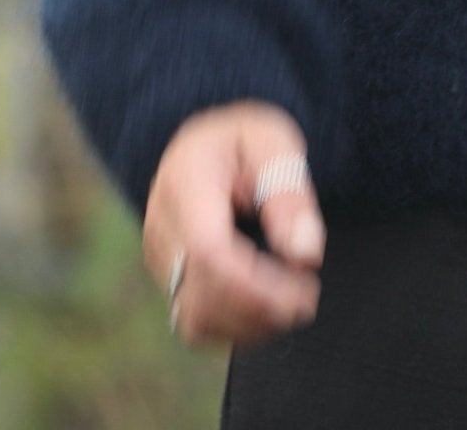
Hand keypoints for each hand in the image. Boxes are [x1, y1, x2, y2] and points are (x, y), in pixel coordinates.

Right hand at [145, 100, 326, 347]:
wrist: (209, 143)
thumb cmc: (245, 140)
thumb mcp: (275, 144)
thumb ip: (291, 195)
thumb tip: (305, 254)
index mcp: (186, 181)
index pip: (209, 250)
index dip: (256, 284)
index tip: (303, 288)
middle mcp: (162, 223)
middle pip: (201, 292)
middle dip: (260, 309)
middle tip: (306, 300)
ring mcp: (159, 255)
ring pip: (194, 317)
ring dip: (248, 324)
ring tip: (291, 305)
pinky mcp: (166, 277)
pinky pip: (193, 320)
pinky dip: (233, 327)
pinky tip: (266, 311)